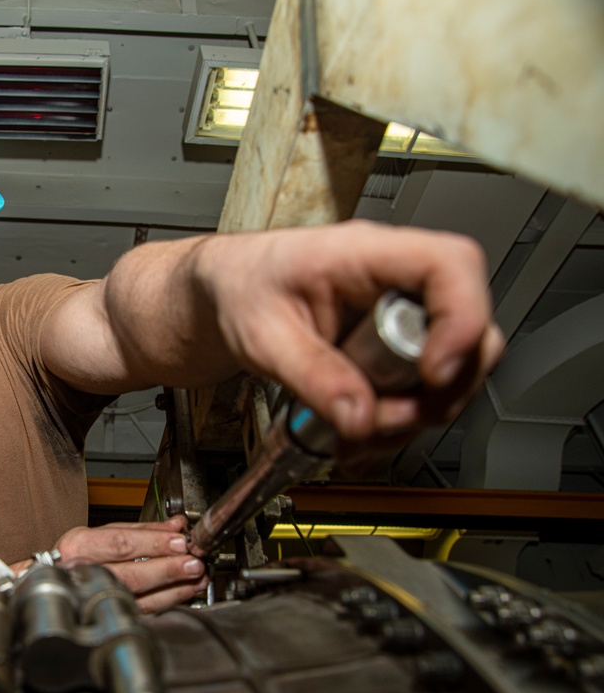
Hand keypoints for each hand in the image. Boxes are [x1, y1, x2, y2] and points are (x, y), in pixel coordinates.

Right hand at [48, 516, 207, 613]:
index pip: (122, 544)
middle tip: (193, 562)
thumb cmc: (74, 556)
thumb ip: (142, 529)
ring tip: (195, 578)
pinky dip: (167, 601)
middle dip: (167, 568)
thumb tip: (175, 525)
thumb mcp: (102, 532)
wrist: (46, 584)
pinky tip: (184, 592)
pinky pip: (142, 610)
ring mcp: (96, 598)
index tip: (179, 541)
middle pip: (131, 573)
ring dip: (173, 588)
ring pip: (139, 597)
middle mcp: (86, 574)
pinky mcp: (108, 614)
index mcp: (81, 547)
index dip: (153, 543)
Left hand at [200, 220, 504, 447]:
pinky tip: (359, 439)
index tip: (434, 373)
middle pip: (469, 327)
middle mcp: (395, 279)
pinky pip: (420, 388)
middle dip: (440, 389)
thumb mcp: (262, 335)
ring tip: (360, 439)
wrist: (223, 297)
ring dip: (415, 417)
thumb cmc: (239, 290)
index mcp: (364, 253)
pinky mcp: (392, 348)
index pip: (450, 264)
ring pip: (451, 369)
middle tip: (394, 421)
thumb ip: (311, 375)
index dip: (462, 319)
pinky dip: (396, 423)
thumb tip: (359, 417)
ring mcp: (399, 315)